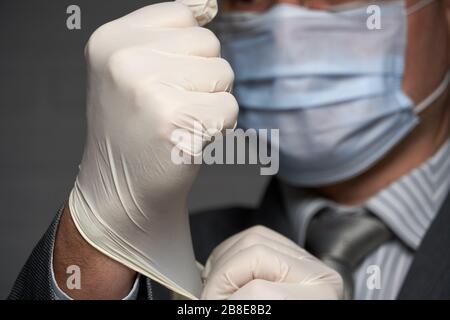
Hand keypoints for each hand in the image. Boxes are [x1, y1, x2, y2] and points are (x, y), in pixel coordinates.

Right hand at [68, 0, 236, 297]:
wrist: (122, 189)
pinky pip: (229, 109)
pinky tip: (187, 139)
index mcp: (111, 39)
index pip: (186, 15)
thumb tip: (209, 5)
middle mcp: (126, 60)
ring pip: (223, 74)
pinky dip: (218, 128)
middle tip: (170, 107)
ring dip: (211, 102)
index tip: (164, 80)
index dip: (186, 52)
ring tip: (178, 122)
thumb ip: (169, 32)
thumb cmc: (135, 128)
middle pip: (209, 44)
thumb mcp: (132, 68)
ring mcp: (150, 92)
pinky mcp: (177, 124)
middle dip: (201, 78)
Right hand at [201, 226, 343, 299]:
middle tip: (209, 299)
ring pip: (252, 239)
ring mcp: (304, 259)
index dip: (226, 303)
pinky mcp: (291, 252)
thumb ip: (236, 308)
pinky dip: (232, 253)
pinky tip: (226, 275)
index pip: (257, 292)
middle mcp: (315, 273)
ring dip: (223, 263)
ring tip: (218, 288)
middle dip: (221, 278)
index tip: (209, 310)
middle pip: (254, 253)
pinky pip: (256, 237)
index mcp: (316, 298)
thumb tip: (206, 301)